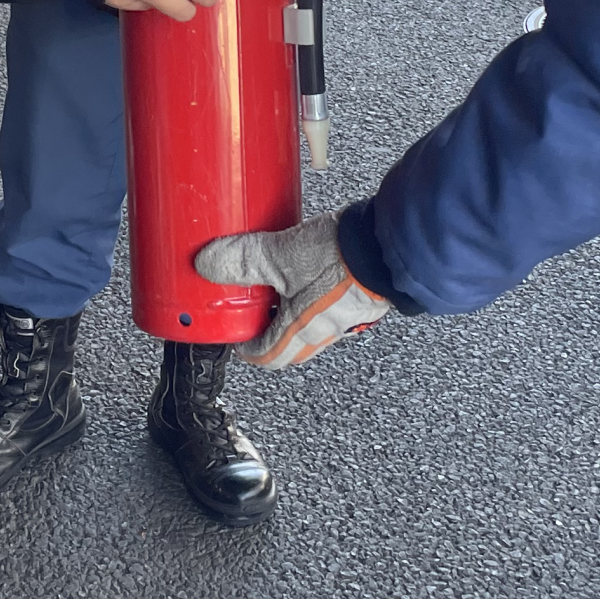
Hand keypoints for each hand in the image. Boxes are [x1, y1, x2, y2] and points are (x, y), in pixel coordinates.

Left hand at [195, 214, 388, 368]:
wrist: (389, 243)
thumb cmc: (344, 259)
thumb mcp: (279, 256)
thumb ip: (243, 259)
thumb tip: (210, 263)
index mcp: (301, 331)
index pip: (266, 356)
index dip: (245, 347)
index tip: (234, 334)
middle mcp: (327, 329)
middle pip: (288, 340)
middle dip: (268, 323)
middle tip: (252, 302)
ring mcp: (348, 314)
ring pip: (311, 319)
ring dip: (291, 303)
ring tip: (279, 275)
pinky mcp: (364, 294)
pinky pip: (332, 300)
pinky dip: (314, 288)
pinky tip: (312, 263)